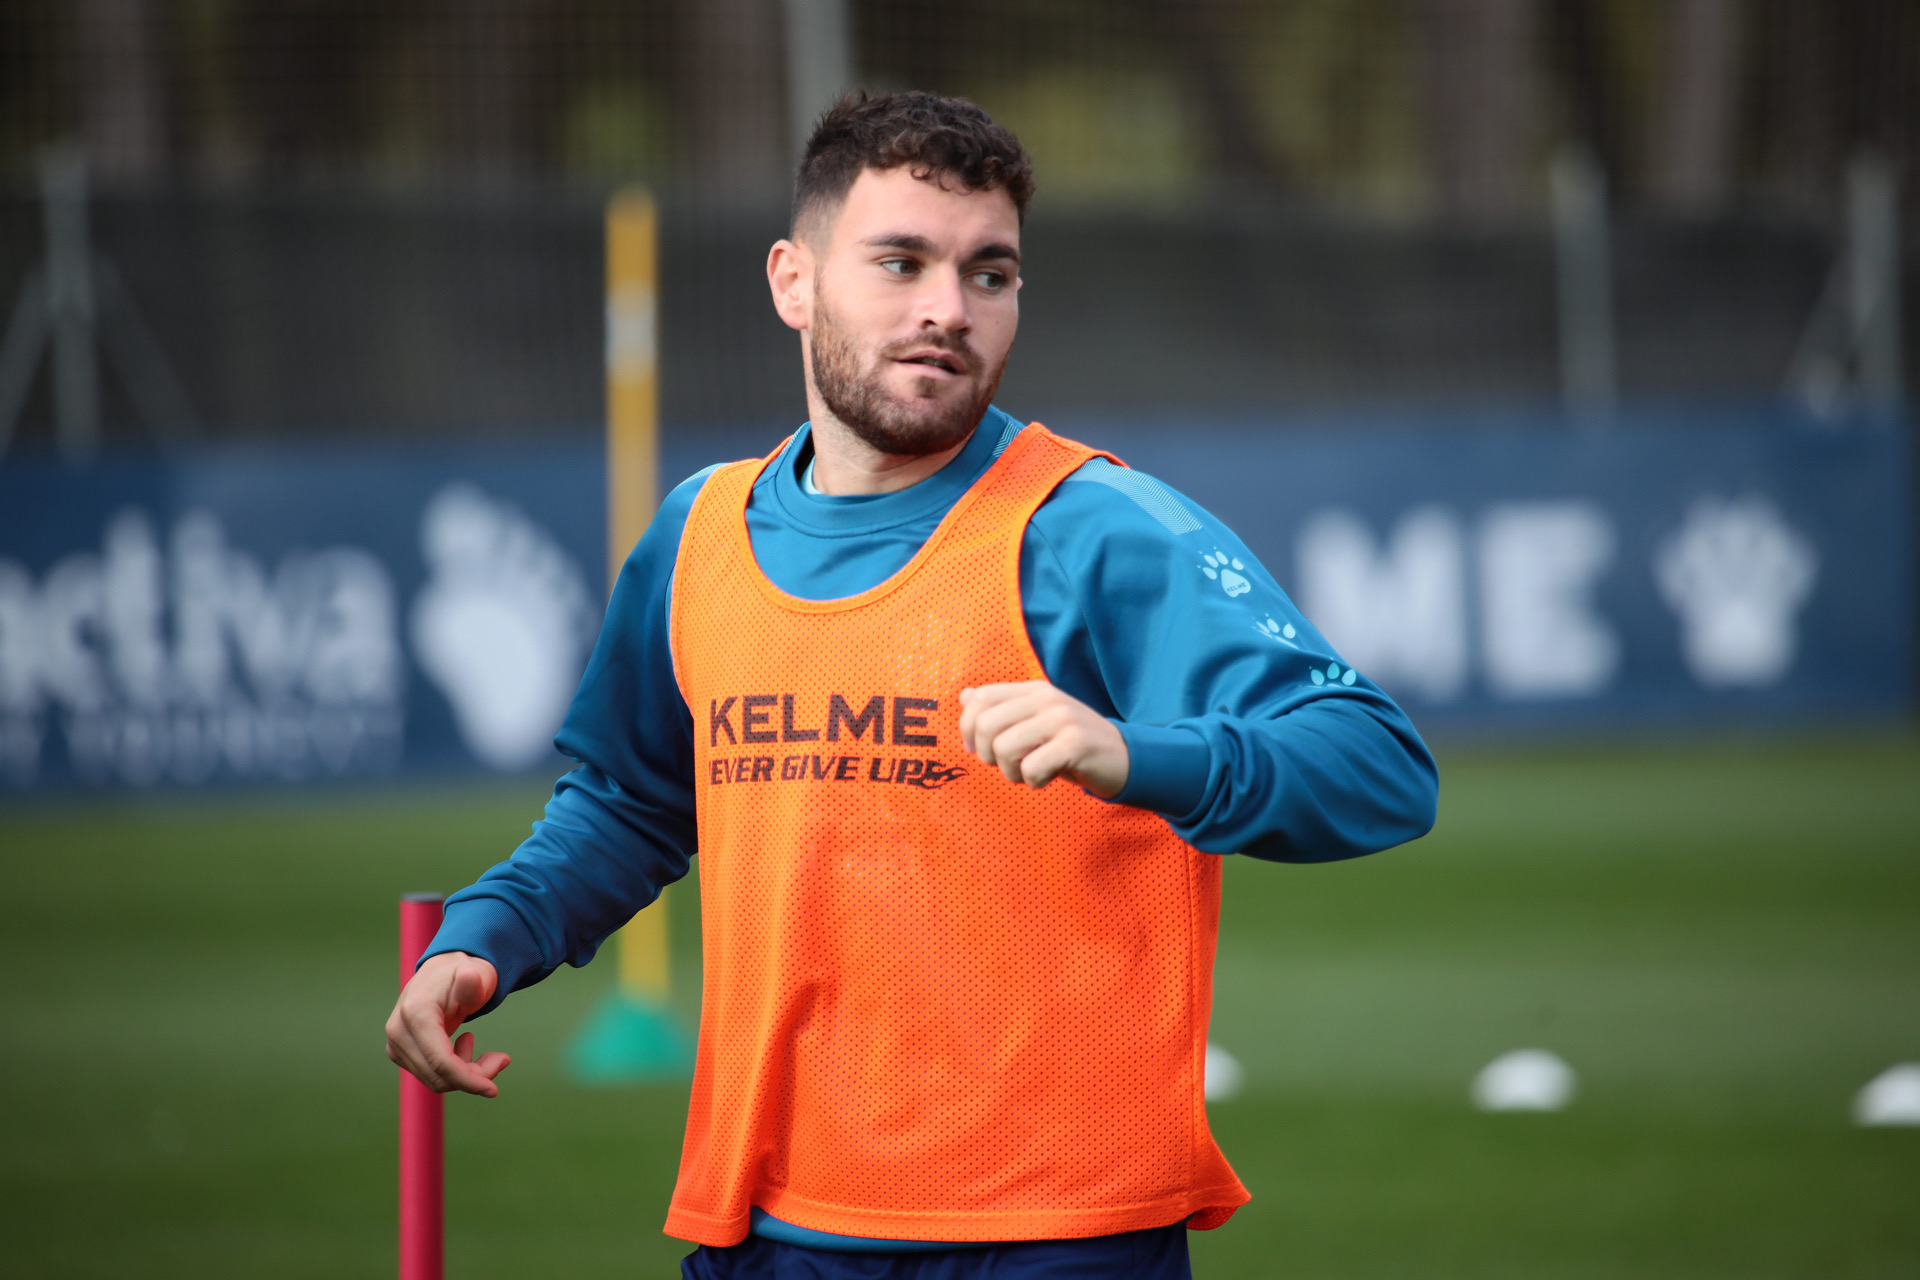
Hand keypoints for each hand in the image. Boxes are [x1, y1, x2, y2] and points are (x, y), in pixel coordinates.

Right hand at [385, 951, 511, 1096]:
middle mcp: (399, 1031)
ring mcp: (396, 1044)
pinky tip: (465, 1046)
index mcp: (415, 1012)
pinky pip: (430, 1075)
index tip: (493, 1090)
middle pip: (438, 1074)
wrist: (442, 972)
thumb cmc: (463, 973)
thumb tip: (469, 976)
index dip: (468, 1079)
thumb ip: (473, 982)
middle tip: (501, 1059)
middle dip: (474, 1076)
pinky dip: (455, 1070)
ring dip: (466, 1073)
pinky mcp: (399, 1053)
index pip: (441, 1061)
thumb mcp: (475, 973)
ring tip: (488, 1053)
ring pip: (435, 1079)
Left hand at [958, 681, 1129, 798]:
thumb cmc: (1071, 746)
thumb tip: (965, 695)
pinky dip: (1033, 782)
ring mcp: (1061, 719)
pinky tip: (1047, 779)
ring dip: (1010, 773)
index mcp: (1033, 691)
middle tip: (1008, 766)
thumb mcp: (1035, 722)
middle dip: (987, 756)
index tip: (976, 750)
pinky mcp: (1075, 744)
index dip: (967, 728)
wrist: (1124, 758)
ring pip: (1003, 749)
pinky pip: (1031, 768)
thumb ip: (1002, 709)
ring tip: (1028, 774)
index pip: (981, 698)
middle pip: (985, 726)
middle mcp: (1046, 699)